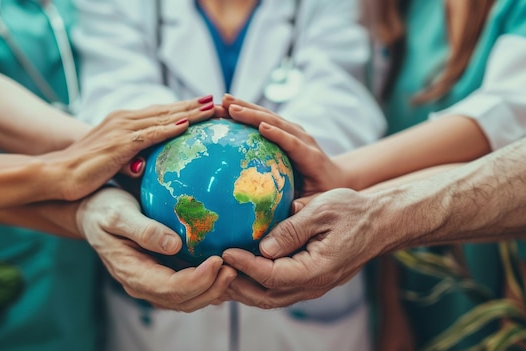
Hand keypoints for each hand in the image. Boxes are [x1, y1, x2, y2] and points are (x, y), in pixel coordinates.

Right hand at [42, 96, 214, 200]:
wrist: (54, 174)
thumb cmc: (83, 172)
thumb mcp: (115, 164)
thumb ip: (135, 162)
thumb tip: (152, 169)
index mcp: (126, 123)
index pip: (164, 113)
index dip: (189, 109)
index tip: (212, 108)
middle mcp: (126, 120)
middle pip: (169, 109)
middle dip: (197, 106)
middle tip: (223, 102)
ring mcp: (122, 130)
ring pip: (163, 116)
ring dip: (190, 111)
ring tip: (214, 107)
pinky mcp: (118, 144)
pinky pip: (149, 134)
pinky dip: (169, 127)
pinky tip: (186, 124)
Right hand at [77, 187, 236, 311]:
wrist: (90, 213)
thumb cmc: (102, 209)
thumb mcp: (118, 213)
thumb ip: (144, 230)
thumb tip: (174, 244)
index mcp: (131, 272)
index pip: (170, 288)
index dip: (197, 280)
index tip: (218, 261)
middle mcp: (142, 284)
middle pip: (182, 300)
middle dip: (211, 288)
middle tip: (233, 268)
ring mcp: (151, 282)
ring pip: (186, 299)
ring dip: (211, 289)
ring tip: (233, 270)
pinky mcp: (159, 274)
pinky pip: (185, 288)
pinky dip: (206, 283)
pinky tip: (221, 268)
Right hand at [221, 94, 348, 195]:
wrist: (334, 176)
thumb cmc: (322, 192)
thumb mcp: (316, 202)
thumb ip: (304, 206)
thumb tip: (287, 214)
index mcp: (310, 157)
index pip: (293, 143)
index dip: (279, 135)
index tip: (262, 128)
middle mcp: (303, 139)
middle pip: (277, 123)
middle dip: (253, 114)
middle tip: (230, 108)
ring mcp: (294, 131)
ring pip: (270, 116)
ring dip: (246, 107)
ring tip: (224, 101)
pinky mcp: (286, 129)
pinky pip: (266, 118)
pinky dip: (248, 112)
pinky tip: (230, 108)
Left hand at [222, 188, 386, 307]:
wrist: (380, 223)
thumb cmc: (353, 211)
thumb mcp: (322, 210)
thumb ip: (292, 230)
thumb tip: (263, 247)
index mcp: (317, 269)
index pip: (272, 275)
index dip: (245, 265)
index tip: (224, 252)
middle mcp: (314, 285)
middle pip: (267, 296)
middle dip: (237, 286)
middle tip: (213, 270)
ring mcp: (313, 286)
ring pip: (271, 298)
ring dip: (244, 290)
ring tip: (220, 275)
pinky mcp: (310, 280)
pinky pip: (278, 290)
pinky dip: (257, 286)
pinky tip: (240, 273)